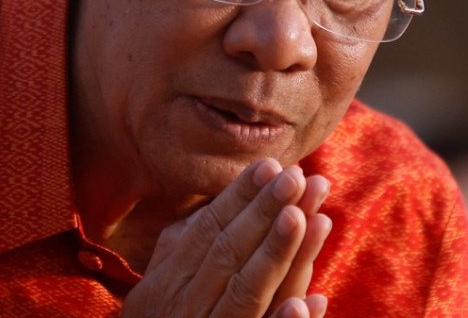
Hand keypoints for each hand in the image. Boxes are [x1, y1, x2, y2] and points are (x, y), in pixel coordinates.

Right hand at [122, 158, 331, 317]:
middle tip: (299, 176)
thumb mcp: (155, 291)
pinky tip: (309, 304)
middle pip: (229, 253)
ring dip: (279, 255)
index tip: (271, 164)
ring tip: (312, 217)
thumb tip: (211, 207)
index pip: (207, 231)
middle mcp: (183, 310)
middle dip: (265, 212)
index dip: (239, 197)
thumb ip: (179, 249)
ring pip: (246, 293)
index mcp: (164, 286)